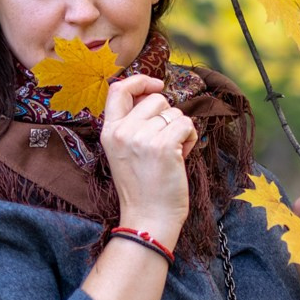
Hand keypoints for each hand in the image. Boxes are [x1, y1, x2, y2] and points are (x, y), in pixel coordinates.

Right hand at [101, 74, 193, 244]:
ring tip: (170, 155)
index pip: (118, 89)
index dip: (140, 81)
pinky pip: (187, 124)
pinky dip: (190, 138)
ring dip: (179, 131)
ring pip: (174, 113)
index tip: (156, 84)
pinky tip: (181, 157)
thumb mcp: (124, 152)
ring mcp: (142, 138)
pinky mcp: (164, 146)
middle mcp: (122, 131)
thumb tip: (154, 93)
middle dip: (167, 116)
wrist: (148, 219)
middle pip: (156, 99)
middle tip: (164, 143)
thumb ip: (132, 123)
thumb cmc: (142, 187)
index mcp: (109, 131)